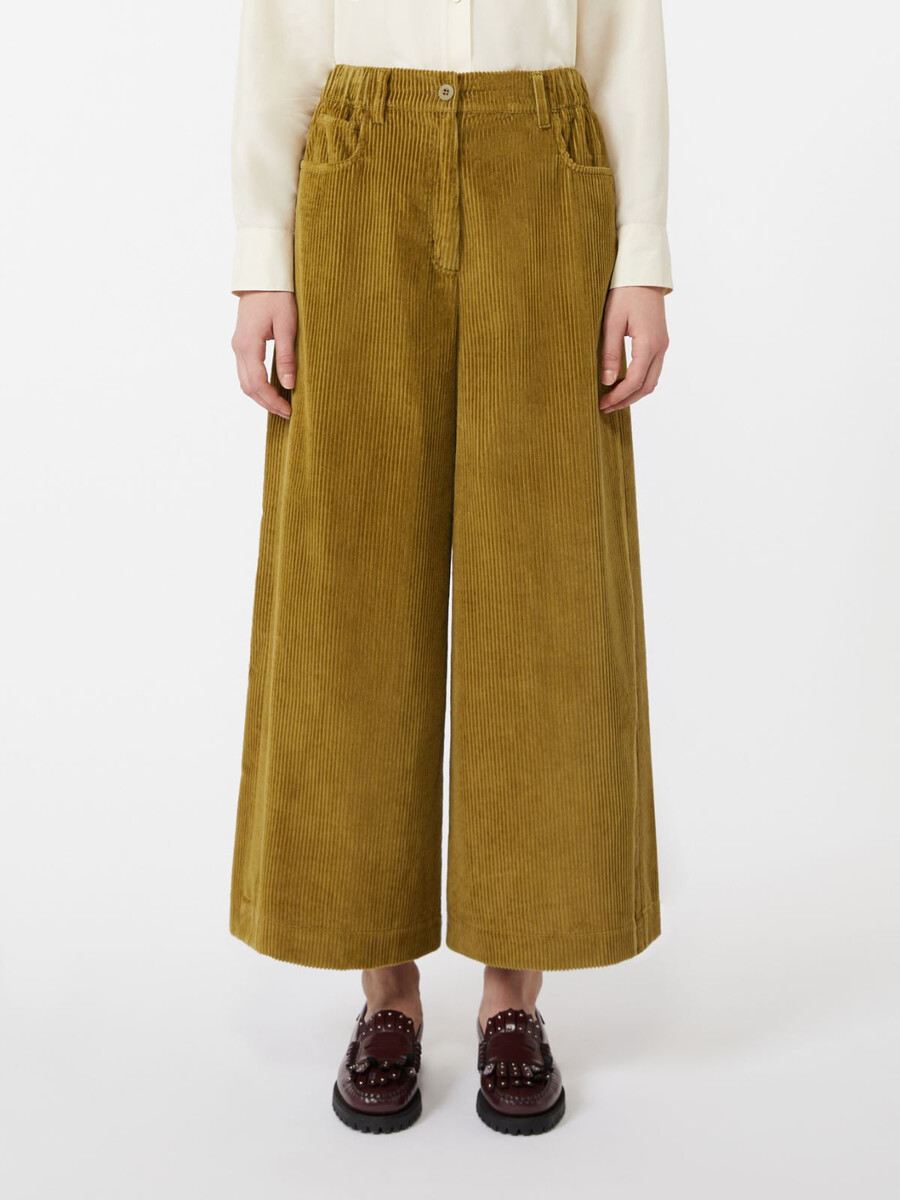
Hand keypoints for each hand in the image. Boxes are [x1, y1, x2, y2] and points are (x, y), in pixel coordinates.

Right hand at [231, 291, 296, 418]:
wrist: (262, 277)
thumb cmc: (277, 297)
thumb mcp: (287, 326)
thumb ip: (286, 356)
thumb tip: (289, 385)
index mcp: (248, 345)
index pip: (258, 383)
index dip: (273, 400)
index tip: (289, 411)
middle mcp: (238, 348)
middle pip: (248, 387)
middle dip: (267, 403)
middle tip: (287, 413)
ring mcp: (238, 346)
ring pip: (245, 381)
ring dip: (261, 396)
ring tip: (280, 405)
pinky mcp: (242, 343)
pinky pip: (246, 372)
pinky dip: (257, 385)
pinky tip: (272, 389)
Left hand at [598, 286, 669, 412]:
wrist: (643, 273)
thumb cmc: (625, 293)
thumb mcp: (612, 322)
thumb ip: (611, 353)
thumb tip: (608, 381)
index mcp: (648, 343)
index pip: (634, 381)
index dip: (618, 396)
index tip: (602, 404)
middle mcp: (660, 347)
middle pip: (647, 386)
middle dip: (626, 400)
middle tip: (606, 407)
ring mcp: (662, 345)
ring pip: (652, 380)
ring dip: (634, 393)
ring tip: (613, 399)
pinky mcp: (660, 341)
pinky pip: (653, 369)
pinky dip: (640, 381)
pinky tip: (624, 383)